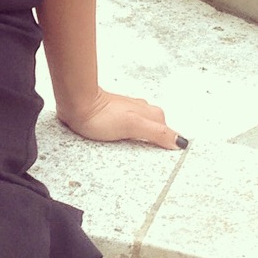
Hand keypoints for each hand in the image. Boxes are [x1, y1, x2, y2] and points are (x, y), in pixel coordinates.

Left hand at [58, 87, 187, 150]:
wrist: (77, 104)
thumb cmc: (100, 114)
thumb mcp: (133, 125)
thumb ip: (157, 132)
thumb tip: (180, 141)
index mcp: (150, 113)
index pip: (168, 131)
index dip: (172, 142)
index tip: (179, 153)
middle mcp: (142, 110)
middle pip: (159, 127)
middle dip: (163, 138)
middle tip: (166, 152)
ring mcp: (129, 112)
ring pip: (145, 125)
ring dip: (148, 135)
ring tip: (149, 147)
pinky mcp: (116, 116)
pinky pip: (131, 126)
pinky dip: (134, 133)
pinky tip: (128, 138)